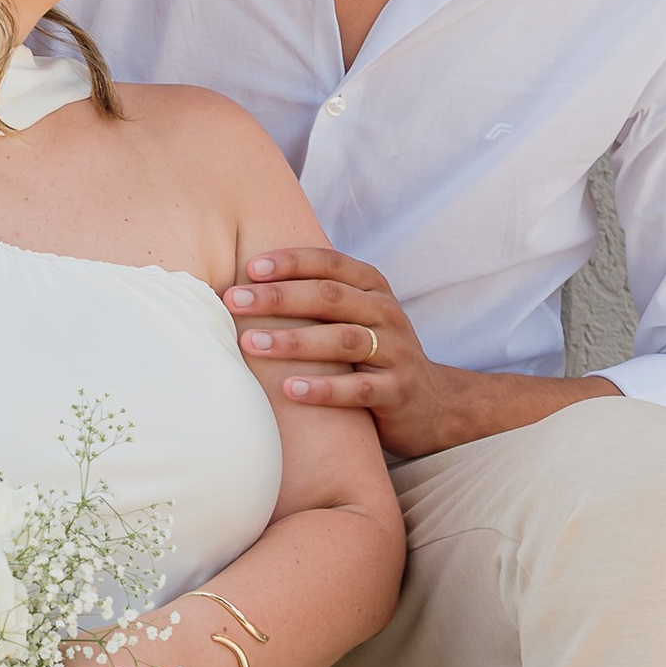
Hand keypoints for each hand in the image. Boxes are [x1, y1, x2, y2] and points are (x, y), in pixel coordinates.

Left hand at [226, 247, 469, 459]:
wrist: (432, 404)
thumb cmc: (374, 355)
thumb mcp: (356, 318)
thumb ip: (318, 299)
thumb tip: (247, 283)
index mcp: (373, 288)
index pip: (331, 264)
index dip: (291, 262)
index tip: (250, 268)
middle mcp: (386, 313)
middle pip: (330, 297)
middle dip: (279, 297)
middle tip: (234, 301)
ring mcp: (396, 352)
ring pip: (343, 340)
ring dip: (295, 341)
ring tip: (252, 344)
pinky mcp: (398, 391)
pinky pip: (359, 388)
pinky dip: (324, 389)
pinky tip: (290, 390)